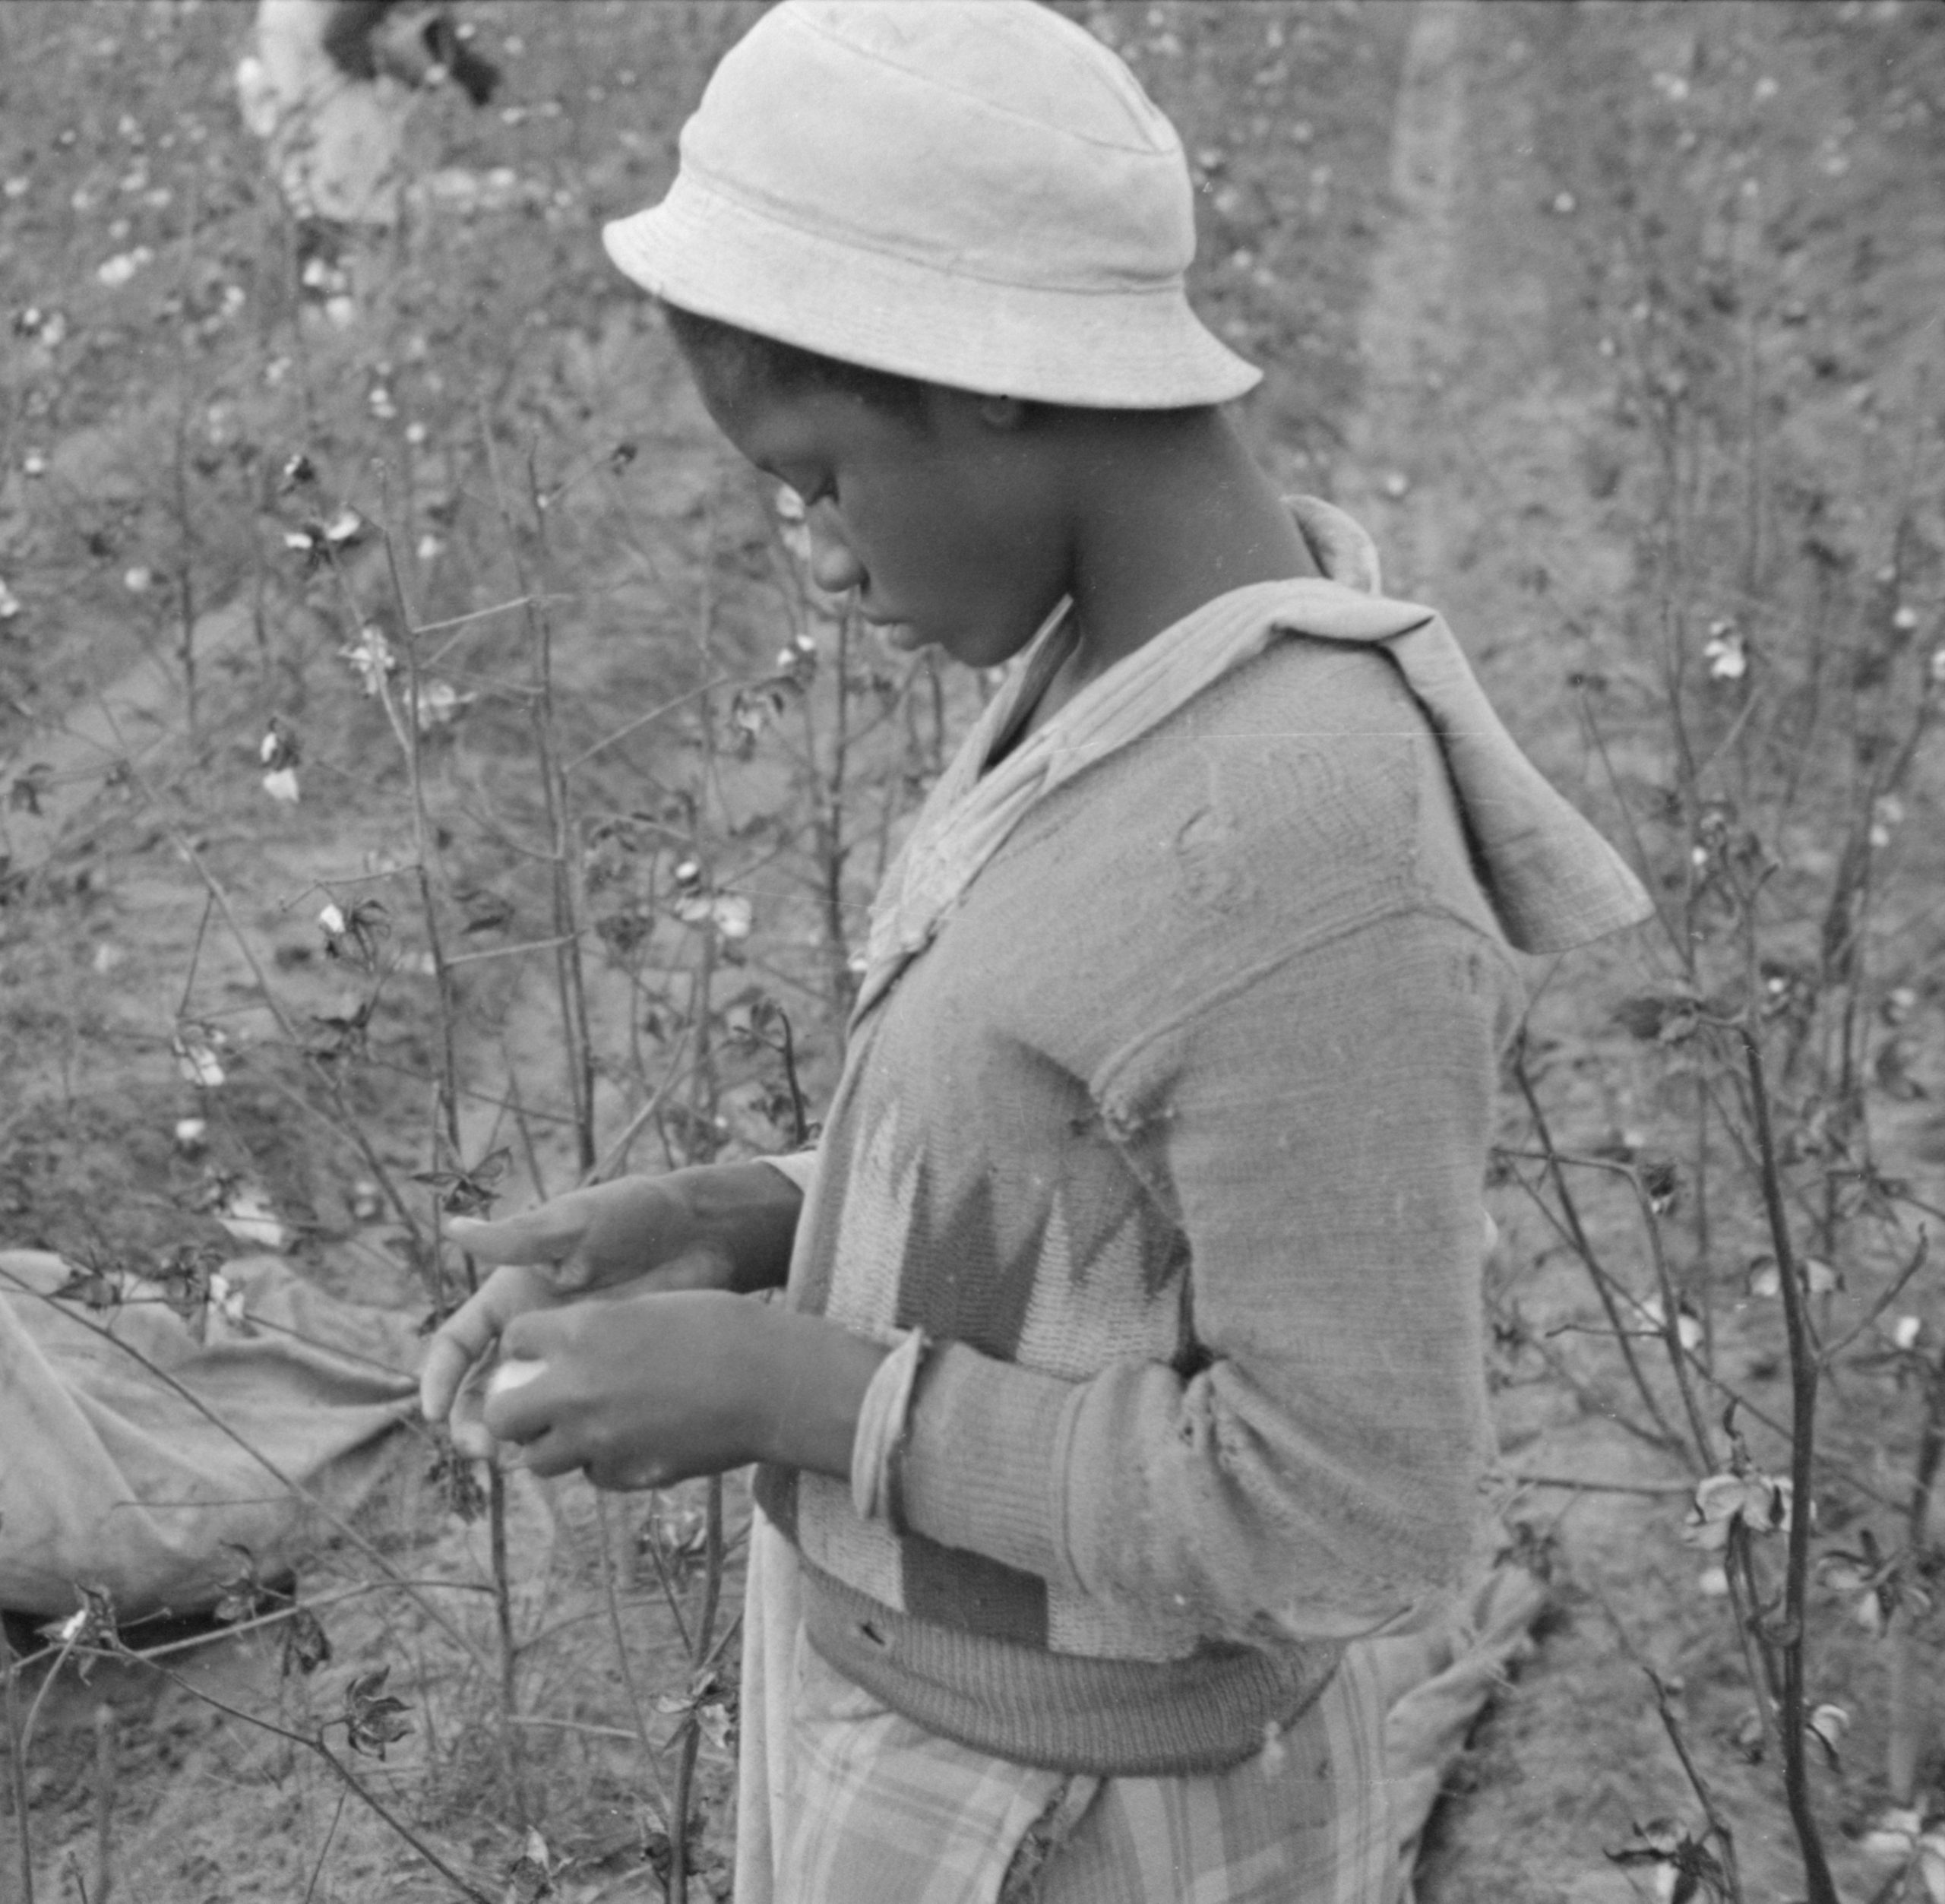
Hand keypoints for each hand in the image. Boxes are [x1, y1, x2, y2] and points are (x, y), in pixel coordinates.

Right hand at [419, 1166, 803, 1450]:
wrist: (703, 1235)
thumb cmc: (634, 1214)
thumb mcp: (576, 1222)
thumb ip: (519, 1238)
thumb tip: (455, 1229)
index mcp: (512, 1297)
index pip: (458, 1345)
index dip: (440, 1379)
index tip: (435, 1413)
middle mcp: (532, 1334)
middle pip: (484, 1390)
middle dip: (473, 1422)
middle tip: (483, 1447)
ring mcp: (568, 1360)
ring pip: (526, 1411)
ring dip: (513, 1438)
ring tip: (516, 1459)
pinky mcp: (605, 1377)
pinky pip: (573, 1417)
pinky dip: (561, 1440)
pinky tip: (564, 1455)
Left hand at [482, 1290, 769, 1489]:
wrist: (771, 1382)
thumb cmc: (722, 1328)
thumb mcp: (650, 1306)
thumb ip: (599, 1328)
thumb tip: (569, 1348)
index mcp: (581, 1334)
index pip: (512, 1340)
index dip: (524, 1345)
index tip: (539, 1350)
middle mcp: (576, 1389)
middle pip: (502, 1415)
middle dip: (513, 1408)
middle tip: (538, 1402)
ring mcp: (598, 1439)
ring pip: (537, 1460)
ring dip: (552, 1443)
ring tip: (584, 1427)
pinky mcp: (627, 1475)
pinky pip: (591, 1476)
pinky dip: (599, 1463)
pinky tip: (630, 1442)